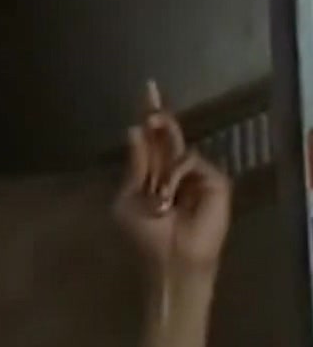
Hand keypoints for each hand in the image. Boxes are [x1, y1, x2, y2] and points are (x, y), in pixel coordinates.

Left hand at [112, 80, 231, 273]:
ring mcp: (198, 175)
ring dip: (163, 167)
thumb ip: (136, 165)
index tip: (148, 88)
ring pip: (178, 148)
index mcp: (152, 172)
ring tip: (159, 197)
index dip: (149, 114)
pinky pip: (191, 163)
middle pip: (169, 134)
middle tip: (150, 93)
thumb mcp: (130, 197)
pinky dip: (177, 177)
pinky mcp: (216, 182)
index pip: (151, 138)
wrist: (169, 258)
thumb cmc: (145, 235)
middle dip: (159, 115)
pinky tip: (170, 198)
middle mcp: (175, 169)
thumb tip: (134, 129)